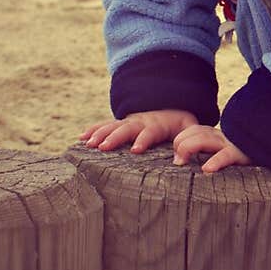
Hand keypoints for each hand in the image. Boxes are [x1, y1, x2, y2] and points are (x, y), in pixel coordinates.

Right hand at [79, 109, 199, 154]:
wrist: (170, 109)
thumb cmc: (180, 125)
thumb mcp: (189, 129)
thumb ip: (188, 141)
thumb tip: (181, 161)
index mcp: (158, 124)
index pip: (150, 132)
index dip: (143, 139)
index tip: (135, 149)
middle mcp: (141, 121)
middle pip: (127, 128)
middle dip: (115, 137)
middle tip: (103, 147)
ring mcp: (128, 122)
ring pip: (113, 126)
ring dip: (100, 134)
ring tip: (89, 144)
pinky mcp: (120, 124)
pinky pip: (105, 125)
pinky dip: (93, 130)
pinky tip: (81, 138)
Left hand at [172, 124, 251, 173]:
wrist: (267, 152)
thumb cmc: (242, 159)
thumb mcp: (221, 155)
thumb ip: (205, 156)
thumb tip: (182, 165)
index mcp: (215, 136)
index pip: (193, 130)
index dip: (180, 140)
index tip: (177, 158)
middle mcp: (221, 136)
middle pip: (195, 132)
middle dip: (180, 144)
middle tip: (177, 162)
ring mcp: (231, 143)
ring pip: (205, 139)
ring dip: (189, 148)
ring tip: (182, 163)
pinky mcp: (241, 154)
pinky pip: (226, 155)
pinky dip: (215, 162)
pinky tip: (207, 170)